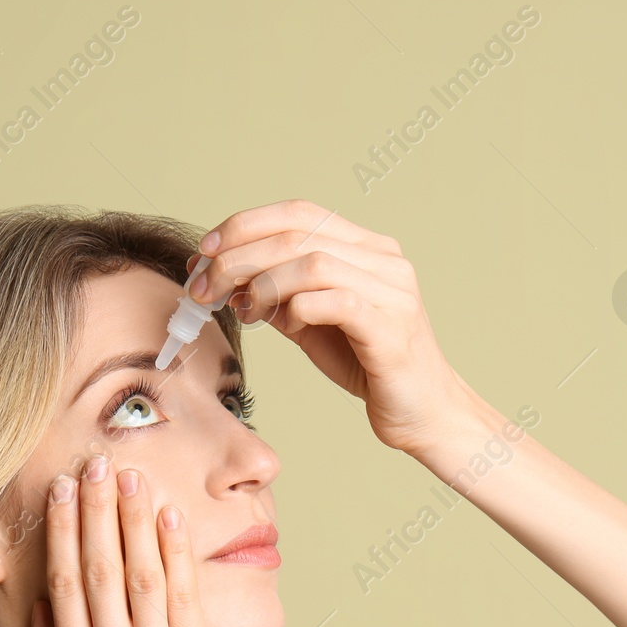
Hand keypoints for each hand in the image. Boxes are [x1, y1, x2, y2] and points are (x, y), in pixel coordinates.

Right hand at [18, 455, 254, 626]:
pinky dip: (177, 554)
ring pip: (142, 576)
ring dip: (136, 521)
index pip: (63, 590)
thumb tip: (40, 605)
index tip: (58, 493)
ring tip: (131, 477)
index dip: (61, 536)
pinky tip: (171, 519)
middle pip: (99, 572)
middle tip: (93, 464)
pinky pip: (185, 598)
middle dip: (95, 513)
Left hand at [188, 198, 473, 455]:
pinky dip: (296, 308)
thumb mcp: (311, 322)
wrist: (423, 413)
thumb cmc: (369, 365)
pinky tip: (282, 325)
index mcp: (368, 247)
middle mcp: (385, 260)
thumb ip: (278, 294)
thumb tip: (223, 276)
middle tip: (203, 287)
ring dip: (261, 284)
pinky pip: (335, 301)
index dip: (245, 225)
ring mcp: (393, 291)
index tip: (204, 251)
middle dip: (237, 257)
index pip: (299, 213)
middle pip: (297, 234)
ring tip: (242, 311)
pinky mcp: (391, 327)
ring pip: (312, 263)